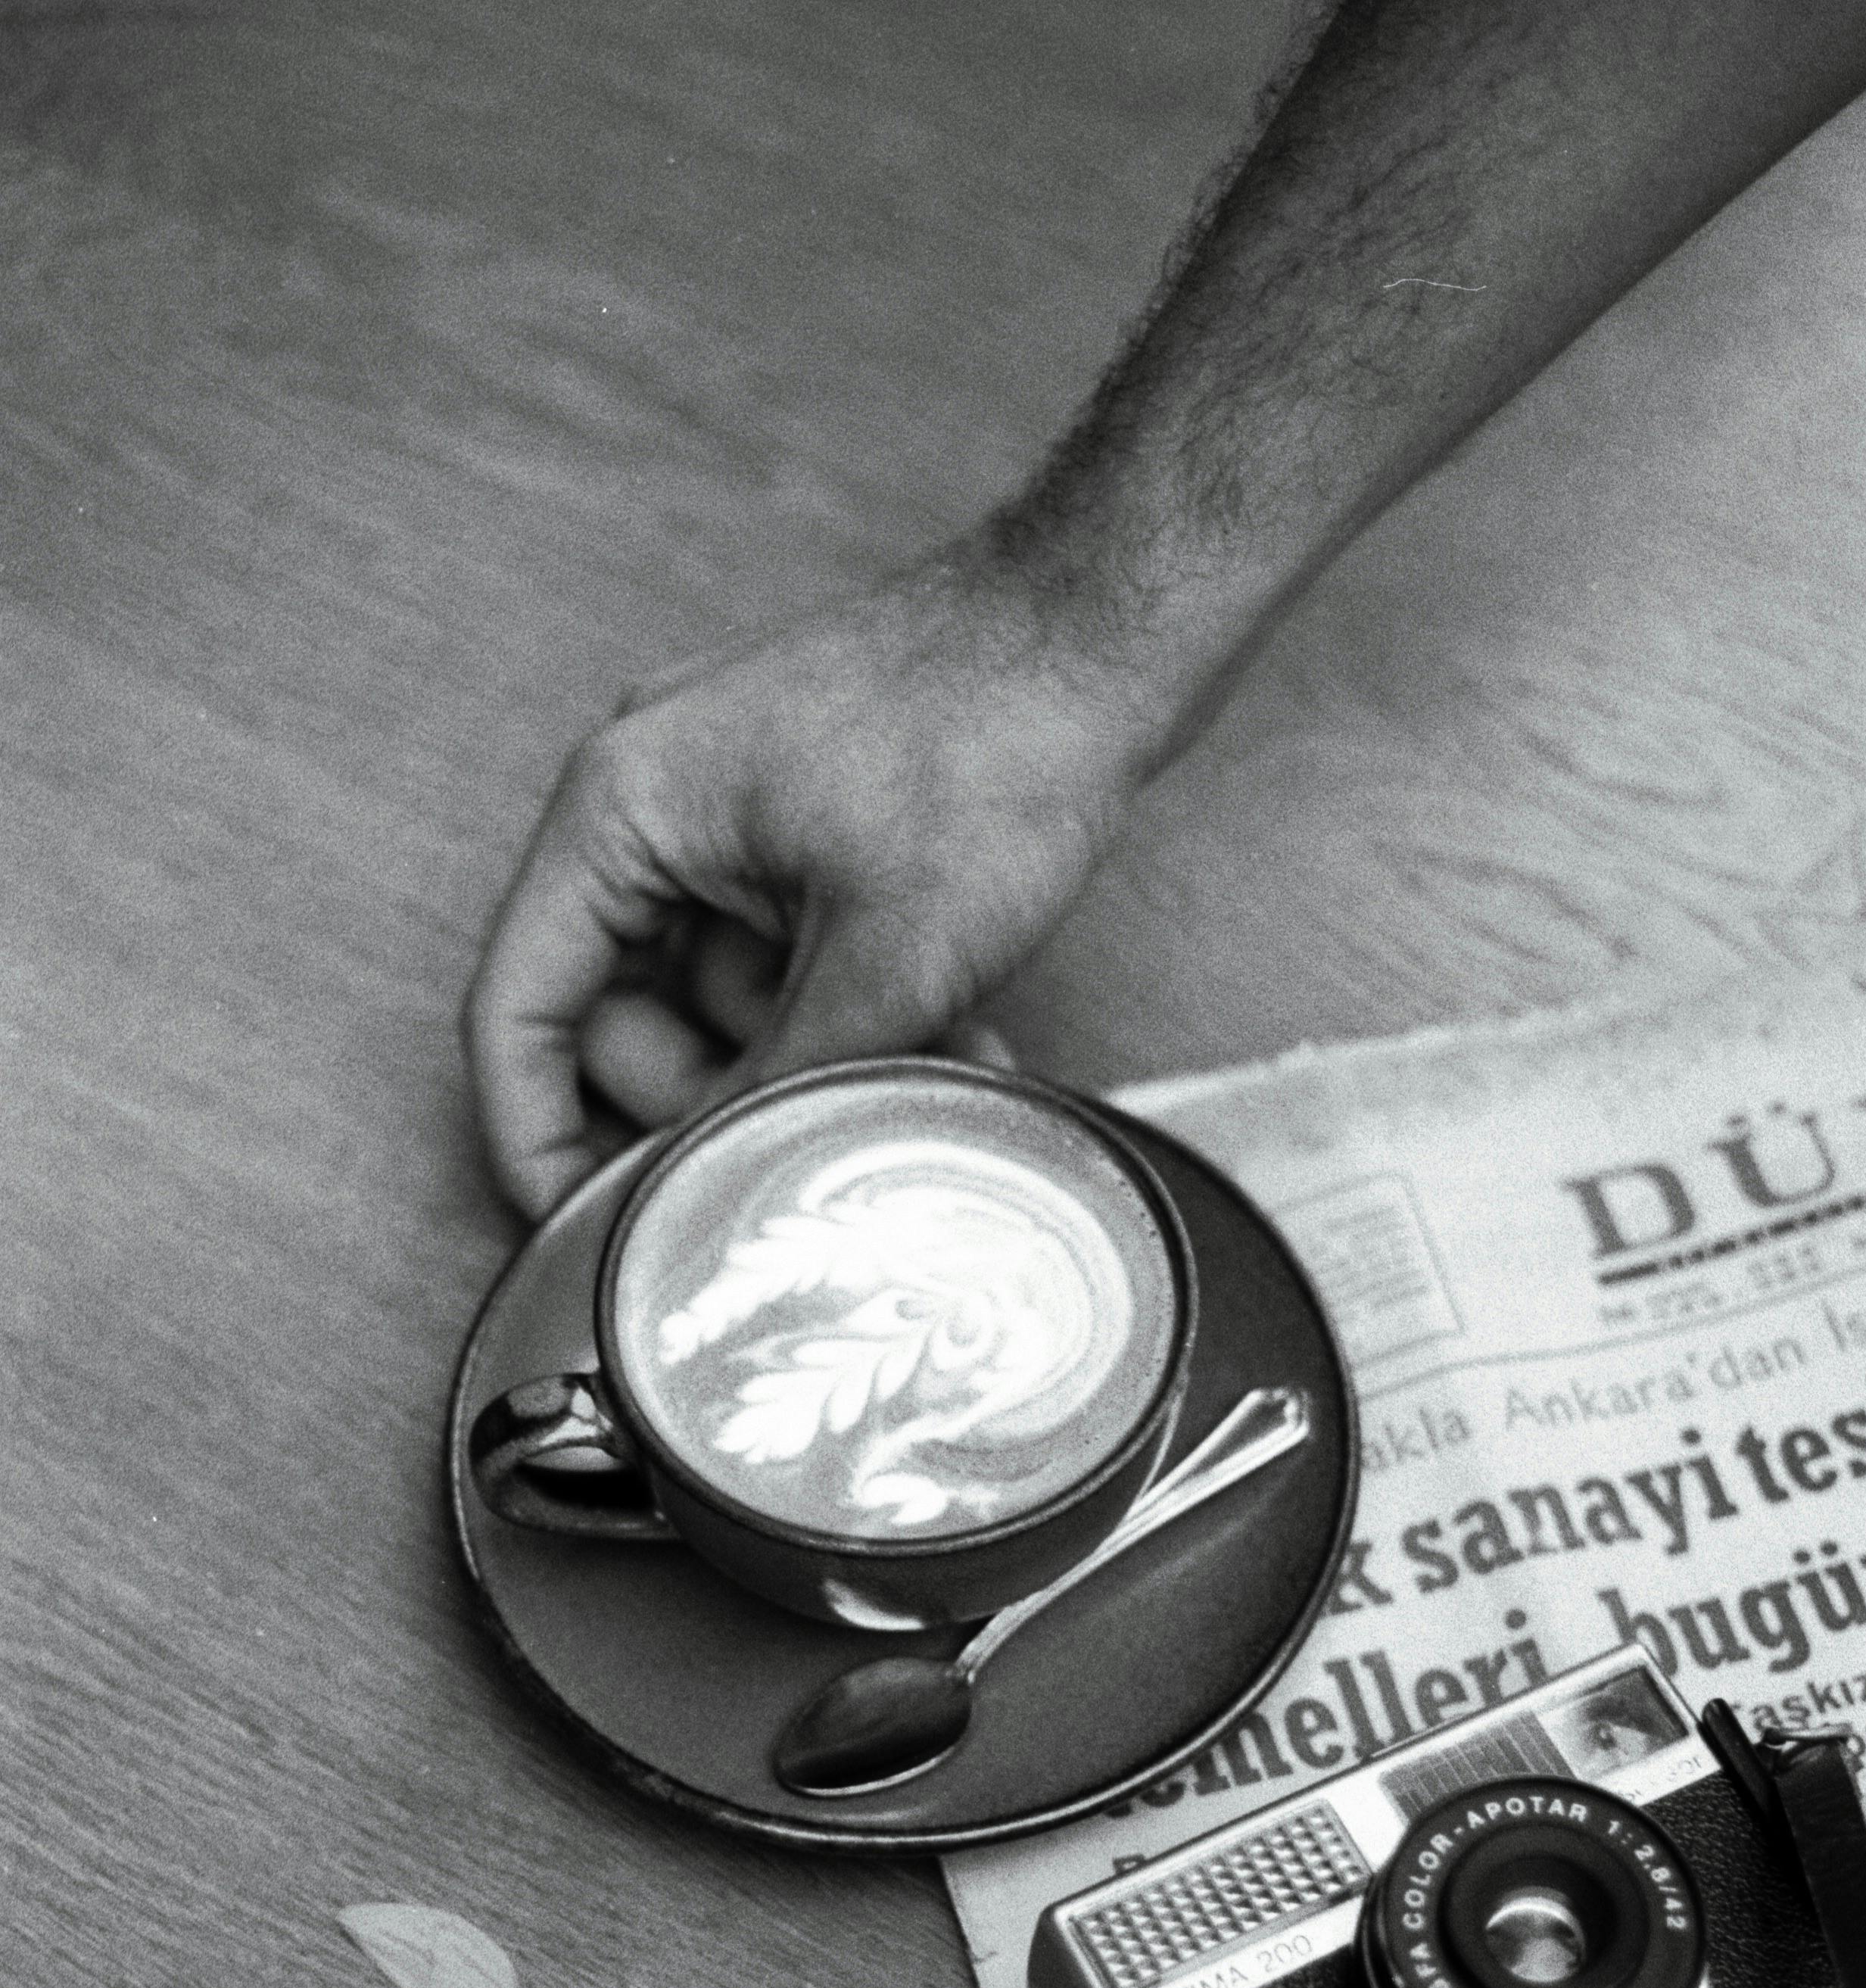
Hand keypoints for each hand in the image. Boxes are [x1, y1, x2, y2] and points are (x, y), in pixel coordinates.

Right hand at [462, 555, 1155, 1217]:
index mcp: (621, 813)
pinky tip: (958, 1040)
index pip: (517, 1008)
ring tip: (937, 1074)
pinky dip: (852, 1022)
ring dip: (811, 1068)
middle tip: (821, 1140)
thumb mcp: (887, 960)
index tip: (583, 1230)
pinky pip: (786, 972)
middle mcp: (653, 814)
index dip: (535, 1134)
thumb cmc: (992, 743)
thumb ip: (778, 1088)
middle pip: (623, 1025)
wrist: (1103, 634)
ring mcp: (728, 828)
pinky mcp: (800, 843)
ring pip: (722, 1015)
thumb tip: (710, 1196)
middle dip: (724, 1101)